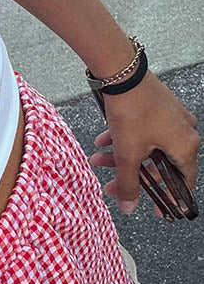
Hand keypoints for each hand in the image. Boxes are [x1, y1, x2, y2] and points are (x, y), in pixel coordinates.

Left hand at [87, 71, 199, 216]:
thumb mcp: (128, 154)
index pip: (183, 181)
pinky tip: (102, 141)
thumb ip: (128, 183)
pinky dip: (124, 139)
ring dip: (122, 157)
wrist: (122, 73)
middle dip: (132, 175)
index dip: (170, 198)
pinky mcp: (158, 107)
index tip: (159, 211)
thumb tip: (129, 207)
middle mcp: (184, 131)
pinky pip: (143, 131)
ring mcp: (172, 118)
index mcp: (185, 146)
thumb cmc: (132, 111)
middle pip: (159, 165)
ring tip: (98, 160)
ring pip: (147, 148)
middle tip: (113, 186)